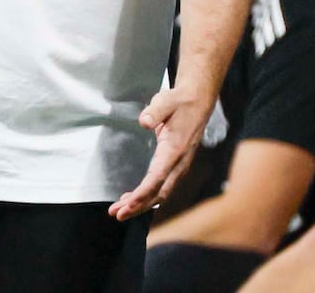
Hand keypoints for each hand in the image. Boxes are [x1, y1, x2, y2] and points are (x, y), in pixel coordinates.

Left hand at [108, 86, 212, 221]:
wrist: (198, 101)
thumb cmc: (179, 101)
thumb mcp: (166, 100)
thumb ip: (155, 111)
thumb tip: (144, 122)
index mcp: (176, 149)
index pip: (158, 177)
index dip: (142, 193)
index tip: (127, 204)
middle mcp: (179, 162)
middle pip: (159, 193)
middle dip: (138, 206)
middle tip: (116, 214)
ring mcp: (180, 166)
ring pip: (161, 193)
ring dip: (141, 204)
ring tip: (119, 211)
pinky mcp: (177, 167)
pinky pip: (163, 187)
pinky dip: (148, 197)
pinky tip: (133, 199)